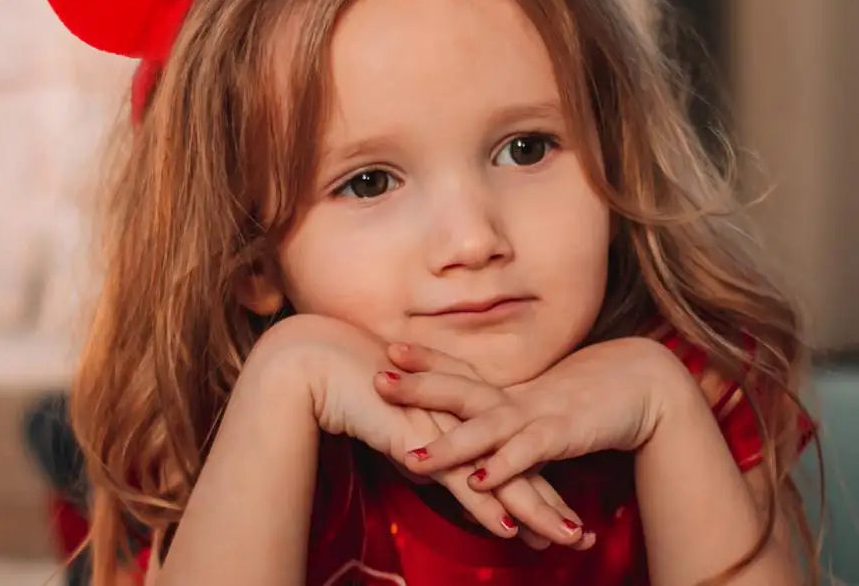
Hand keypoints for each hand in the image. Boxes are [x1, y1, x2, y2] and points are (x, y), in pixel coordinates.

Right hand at [251, 314, 586, 547]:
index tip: (561, 508)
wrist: (320, 365)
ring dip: (538, 510)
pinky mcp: (422, 439)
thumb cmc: (351, 387)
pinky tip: (512, 527)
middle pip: (514, 466)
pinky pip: (462, 478)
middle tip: (583, 534)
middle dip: (552, 502)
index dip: (533, 480)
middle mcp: (459, 417)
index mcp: (457, 410)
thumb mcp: (395, 423)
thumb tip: (426, 470)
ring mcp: (445, 427)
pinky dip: (488, 504)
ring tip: (571, 538)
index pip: (504, 452)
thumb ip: (416, 445)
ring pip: (501, 475)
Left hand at [376, 336, 686, 493]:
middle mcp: (515, 398)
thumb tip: (480, 437)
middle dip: (417, 387)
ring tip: (409, 459)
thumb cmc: (590, 397)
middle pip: (458, 390)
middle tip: (377, 379)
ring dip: (447, 446)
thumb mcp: (541, 409)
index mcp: (507, 390)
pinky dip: (501, 466)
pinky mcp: (561, 436)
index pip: (458, 371)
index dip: (424, 361)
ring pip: (484, 429)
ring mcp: (537, 415)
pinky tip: (477, 479)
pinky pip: (526, 454)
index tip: (387, 347)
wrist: (644, 386)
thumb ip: (510, 421)